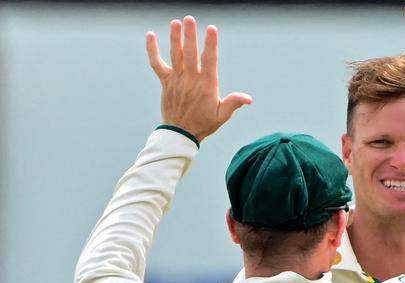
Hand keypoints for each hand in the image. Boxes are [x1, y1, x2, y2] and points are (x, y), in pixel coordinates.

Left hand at [146, 16, 251, 141]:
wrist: (180, 134)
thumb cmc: (203, 124)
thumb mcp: (222, 116)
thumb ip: (233, 103)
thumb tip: (248, 98)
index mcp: (206, 86)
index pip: (209, 61)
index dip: (211, 44)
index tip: (211, 30)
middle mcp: (190, 80)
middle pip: (190, 54)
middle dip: (190, 36)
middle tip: (190, 19)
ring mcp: (176, 80)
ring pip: (175, 56)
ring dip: (175, 38)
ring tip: (175, 23)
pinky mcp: (166, 82)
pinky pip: (156, 64)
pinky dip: (152, 50)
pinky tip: (150, 35)